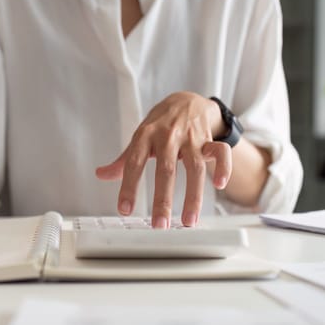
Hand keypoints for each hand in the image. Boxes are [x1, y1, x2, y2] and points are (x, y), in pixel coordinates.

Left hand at [96, 92, 231, 227]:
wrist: (187, 100)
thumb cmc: (161, 124)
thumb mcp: (140, 137)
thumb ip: (124, 160)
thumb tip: (101, 174)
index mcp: (146, 136)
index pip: (135, 163)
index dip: (129, 186)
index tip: (125, 209)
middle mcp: (168, 137)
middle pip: (165, 170)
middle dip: (162, 199)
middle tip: (159, 224)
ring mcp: (191, 138)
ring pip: (194, 168)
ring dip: (193, 196)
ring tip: (189, 221)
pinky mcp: (210, 139)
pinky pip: (221, 152)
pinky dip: (223, 168)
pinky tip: (220, 185)